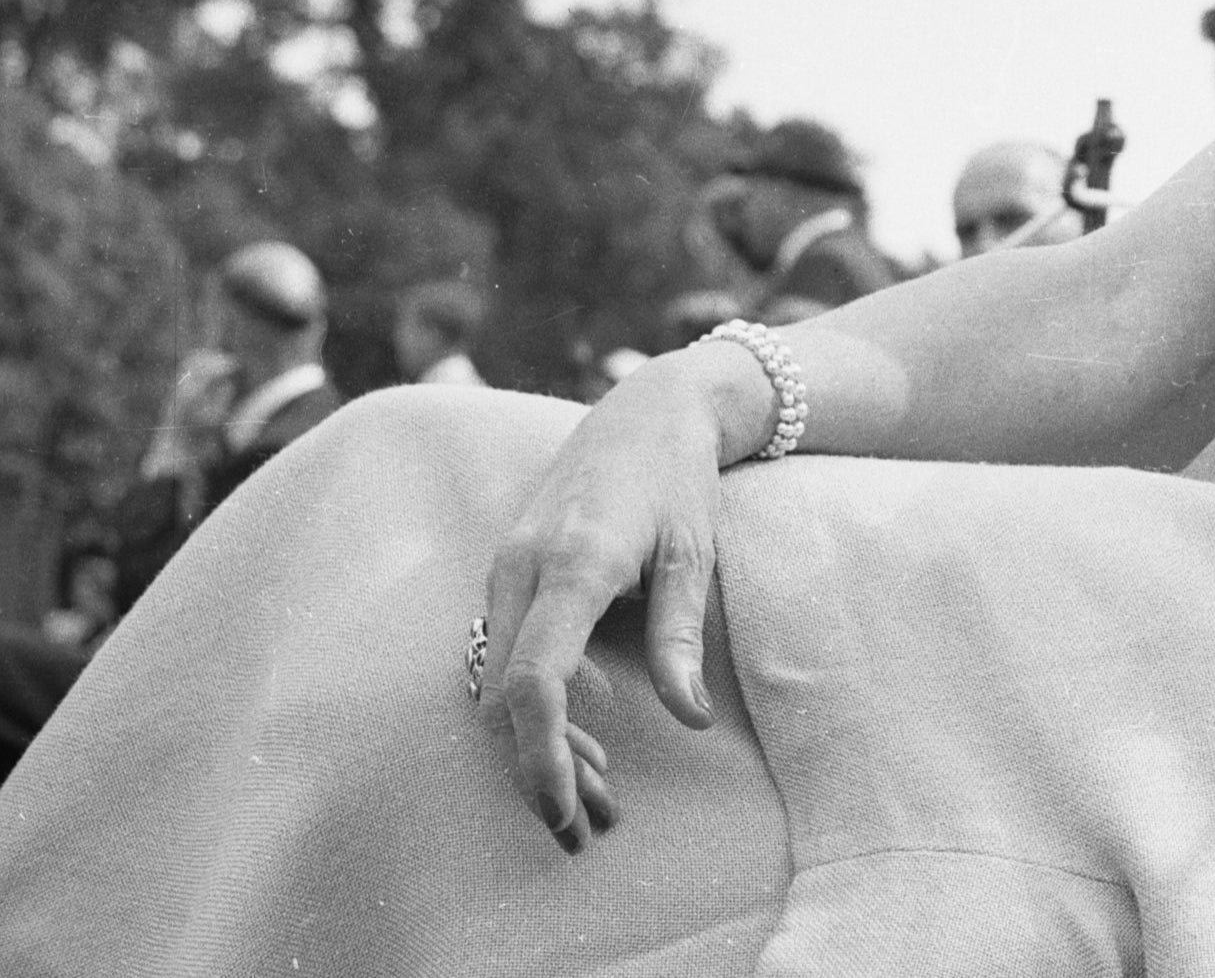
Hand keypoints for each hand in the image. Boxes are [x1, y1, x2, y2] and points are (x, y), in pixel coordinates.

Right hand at [481, 355, 746, 851]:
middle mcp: (521, 569)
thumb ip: (682, 637)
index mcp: (570, 564)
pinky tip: (586, 736)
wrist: (644, 410)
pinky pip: (504, 657)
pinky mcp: (507, 575)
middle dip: (542, 769)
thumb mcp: (694, 554)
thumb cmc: (678, 479)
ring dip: (540, 744)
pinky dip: (536, 706)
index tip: (567, 810)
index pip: (532, 679)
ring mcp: (505, 570)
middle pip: (505, 697)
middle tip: (594, 826)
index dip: (542, 754)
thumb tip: (690, 719)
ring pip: (498, 684)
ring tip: (601, 795)